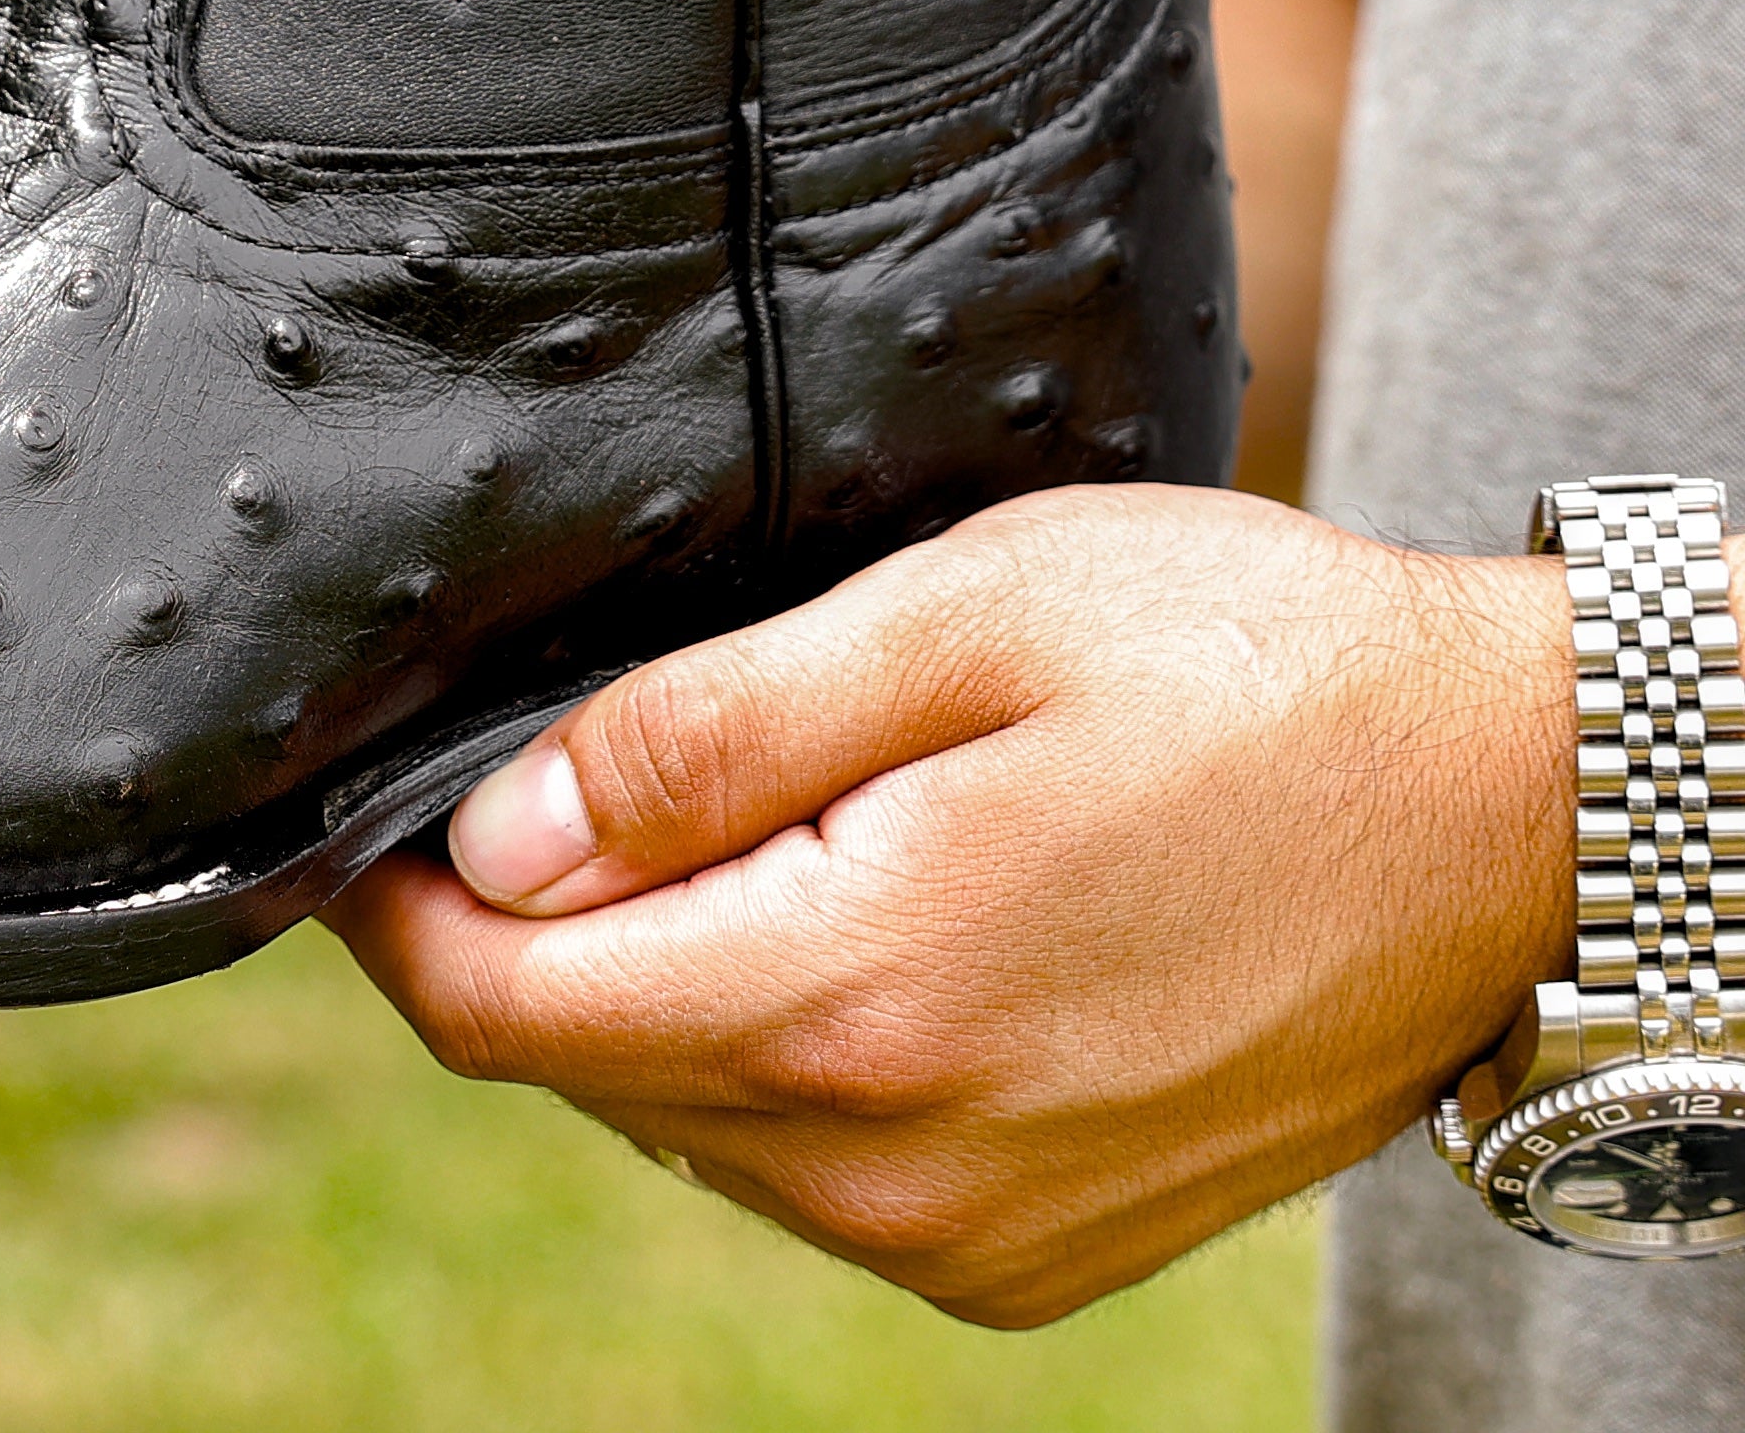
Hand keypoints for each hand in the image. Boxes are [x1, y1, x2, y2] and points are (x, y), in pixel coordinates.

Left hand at [328, 486, 1572, 1327]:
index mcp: (856, 1004)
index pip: (504, 1007)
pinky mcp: (1032, 1254)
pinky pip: (811, 1163)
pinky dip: (770, 1041)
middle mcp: (899, 1172)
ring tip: (739, 810)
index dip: (396, 904)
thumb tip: (497, 833)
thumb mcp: (951, 620)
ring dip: (657, 979)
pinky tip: (841, 903)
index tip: (365, 799)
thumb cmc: (1238, 663)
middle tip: (569, 755)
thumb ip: (701, 738)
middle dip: (529, 924)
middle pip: (580, 1065)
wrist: (1508, 808)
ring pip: (687, 1117)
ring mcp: (973, 1239)